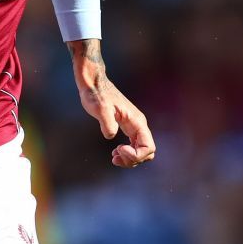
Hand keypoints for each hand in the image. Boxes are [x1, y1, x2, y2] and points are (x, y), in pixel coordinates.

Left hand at [72, 42, 154, 167]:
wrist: (94, 84)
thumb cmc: (96, 94)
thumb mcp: (100, 108)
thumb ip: (107, 122)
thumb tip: (111, 136)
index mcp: (137, 122)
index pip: (148, 147)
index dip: (135, 155)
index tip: (116, 149)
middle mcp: (139, 125)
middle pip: (147, 152)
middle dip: (133, 159)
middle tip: (114, 157)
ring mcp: (134, 126)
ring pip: (141, 150)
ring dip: (130, 159)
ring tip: (113, 157)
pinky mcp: (128, 127)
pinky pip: (135, 146)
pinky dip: (127, 153)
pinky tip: (114, 152)